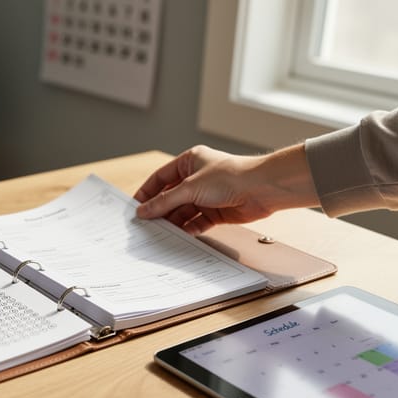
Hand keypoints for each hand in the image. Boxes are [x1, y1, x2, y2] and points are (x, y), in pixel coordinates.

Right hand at [133, 144, 318, 234]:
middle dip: (159, 211)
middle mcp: (197, 178)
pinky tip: (180, 235)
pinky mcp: (216, 211)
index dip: (146, 192)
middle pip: (170, 197)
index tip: (135, 207)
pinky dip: (188, 228)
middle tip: (145, 224)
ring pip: (183, 211)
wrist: (263, 189)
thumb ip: (164, 201)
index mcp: (189, 162)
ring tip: (160, 233)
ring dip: (173, 222)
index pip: (160, 178)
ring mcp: (207, 195)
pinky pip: (196, 222)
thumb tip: (143, 210)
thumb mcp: (190, 188)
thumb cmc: (231, 177)